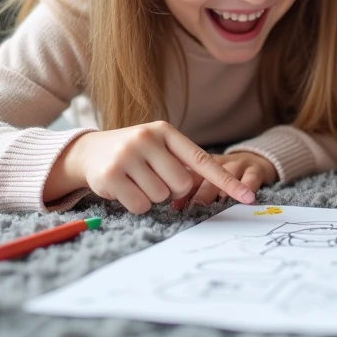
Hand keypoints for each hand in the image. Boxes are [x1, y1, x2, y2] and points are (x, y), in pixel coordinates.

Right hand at [44, 121, 255, 213]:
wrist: (89, 152)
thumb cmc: (134, 152)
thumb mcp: (157, 146)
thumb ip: (181, 161)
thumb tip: (218, 185)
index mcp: (164, 131)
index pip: (202, 160)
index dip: (226, 181)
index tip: (248, 198)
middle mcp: (147, 139)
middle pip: (182, 185)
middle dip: (173, 191)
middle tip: (155, 179)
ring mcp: (127, 156)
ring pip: (161, 197)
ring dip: (152, 197)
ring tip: (136, 181)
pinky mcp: (111, 176)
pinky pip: (140, 205)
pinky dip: (136, 204)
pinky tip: (124, 189)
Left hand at [174, 151, 277, 209]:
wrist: (257, 159)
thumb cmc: (226, 174)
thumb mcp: (209, 178)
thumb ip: (193, 189)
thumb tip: (174, 205)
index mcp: (203, 165)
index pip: (190, 175)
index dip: (182, 189)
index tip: (175, 206)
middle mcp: (218, 164)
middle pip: (207, 175)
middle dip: (200, 191)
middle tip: (194, 206)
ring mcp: (237, 165)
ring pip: (228, 174)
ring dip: (223, 187)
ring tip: (220, 200)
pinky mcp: (255, 169)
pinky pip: (252, 177)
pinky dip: (248, 186)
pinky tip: (247, 197)